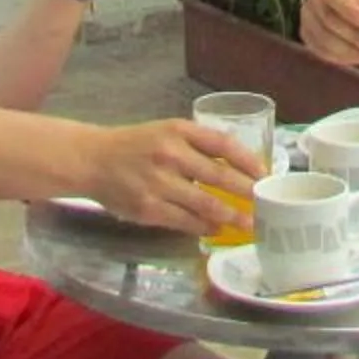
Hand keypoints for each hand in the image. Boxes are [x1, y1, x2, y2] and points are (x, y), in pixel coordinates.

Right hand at [82, 119, 262, 233]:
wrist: (92, 160)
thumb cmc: (135, 145)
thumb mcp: (167, 131)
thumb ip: (198, 145)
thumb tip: (239, 167)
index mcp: (178, 130)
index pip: (223, 143)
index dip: (249, 160)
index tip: (265, 174)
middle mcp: (170, 154)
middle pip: (220, 176)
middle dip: (247, 192)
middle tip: (266, 203)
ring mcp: (159, 183)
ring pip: (207, 204)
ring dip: (232, 216)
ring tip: (250, 224)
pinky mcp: (149, 209)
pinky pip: (186, 222)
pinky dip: (206, 226)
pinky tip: (217, 228)